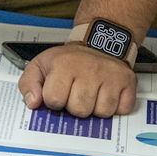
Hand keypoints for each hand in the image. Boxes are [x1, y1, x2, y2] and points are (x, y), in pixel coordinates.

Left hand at [19, 43, 136, 118]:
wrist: (99, 42)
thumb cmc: (69, 59)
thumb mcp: (40, 65)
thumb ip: (28, 84)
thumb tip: (33, 103)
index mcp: (65, 65)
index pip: (54, 100)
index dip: (54, 100)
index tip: (57, 92)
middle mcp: (89, 69)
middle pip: (80, 110)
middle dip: (75, 106)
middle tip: (75, 93)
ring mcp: (111, 76)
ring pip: (102, 113)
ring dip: (95, 108)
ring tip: (91, 93)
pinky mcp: (128, 82)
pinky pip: (122, 110)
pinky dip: (115, 107)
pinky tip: (106, 94)